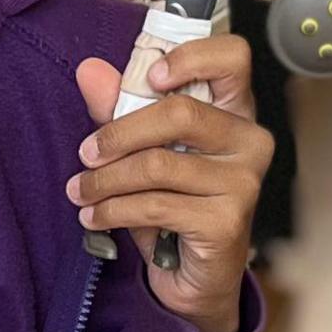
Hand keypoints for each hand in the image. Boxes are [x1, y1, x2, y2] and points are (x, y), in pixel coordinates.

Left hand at [69, 30, 270, 331]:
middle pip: (180, 112)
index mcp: (234, 110)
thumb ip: (119, 107)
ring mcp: (243, 182)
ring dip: (106, 180)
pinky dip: (114, 210)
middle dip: (119, 133)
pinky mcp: (227, 221)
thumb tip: (88, 71)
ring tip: (82, 191)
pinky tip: (95, 217)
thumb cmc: (174, 203)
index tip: (152, 77)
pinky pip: (156, 205)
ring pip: (158, 164)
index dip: (192, 57)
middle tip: (86, 153)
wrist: (193, 274)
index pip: (233, 58)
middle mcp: (249, 141)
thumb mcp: (143, 149)